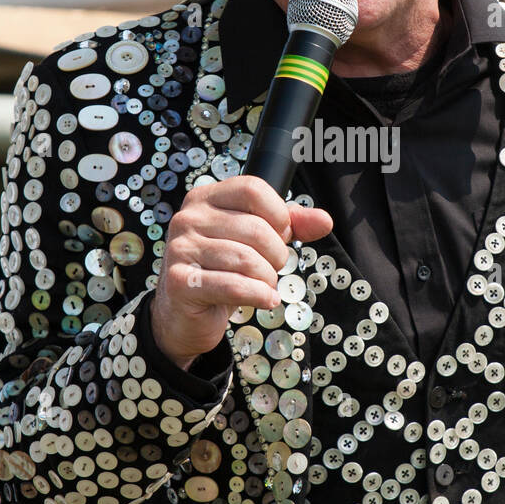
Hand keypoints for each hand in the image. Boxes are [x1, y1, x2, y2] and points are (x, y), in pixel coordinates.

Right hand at [149, 176, 332, 369]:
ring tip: (263, 286)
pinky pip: (234, 286)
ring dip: (267, 279)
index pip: (252, 189)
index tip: (280, 235)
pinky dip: (259, 296)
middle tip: (271, 269)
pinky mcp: (180, 282)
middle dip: (276, 255)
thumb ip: (290, 225)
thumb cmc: (221, 271)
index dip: (278, 215)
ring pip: (247, 260)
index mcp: (205, 198)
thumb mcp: (256, 241)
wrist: (184, 314)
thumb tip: (324, 220)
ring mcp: (181, 249)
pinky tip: (263, 300)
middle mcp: (188, 218)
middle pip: (256, 228)